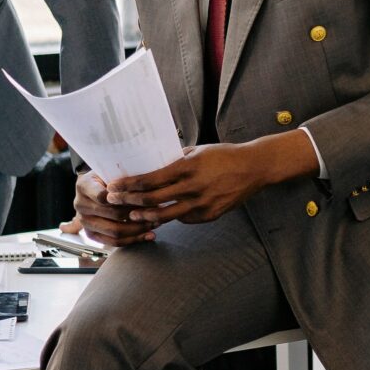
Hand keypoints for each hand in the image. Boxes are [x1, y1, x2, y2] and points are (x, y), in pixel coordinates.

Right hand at [72, 170, 153, 247]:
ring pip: (115, 231)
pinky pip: (114, 242)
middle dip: (138, 214)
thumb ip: (122, 178)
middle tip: (156, 211)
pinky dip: (133, 240)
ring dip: (139, 229)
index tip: (146, 198)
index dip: (126, 199)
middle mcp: (80, 204)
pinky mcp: (91, 234)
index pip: (104, 196)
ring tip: (155, 224)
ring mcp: (84, 221)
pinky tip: (149, 235)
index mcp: (83, 186)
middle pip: (113, 215)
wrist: (93, 187)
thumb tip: (147, 187)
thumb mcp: (110, 170)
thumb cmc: (106, 177)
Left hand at [108, 133, 319, 228]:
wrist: (255, 168)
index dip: (130, 184)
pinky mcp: (211, 215)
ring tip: (133, 214)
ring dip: (146, 215)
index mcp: (189, 167)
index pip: (151, 179)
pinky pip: (185, 219)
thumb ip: (176, 160)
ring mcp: (203, 204)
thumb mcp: (198, 151)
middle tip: (115, 201)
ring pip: (167, 215)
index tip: (115, 185)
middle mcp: (194, 187)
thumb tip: (152, 164)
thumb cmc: (224, 155)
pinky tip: (162, 214)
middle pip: (154, 198)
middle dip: (130, 200)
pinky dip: (172, 217)